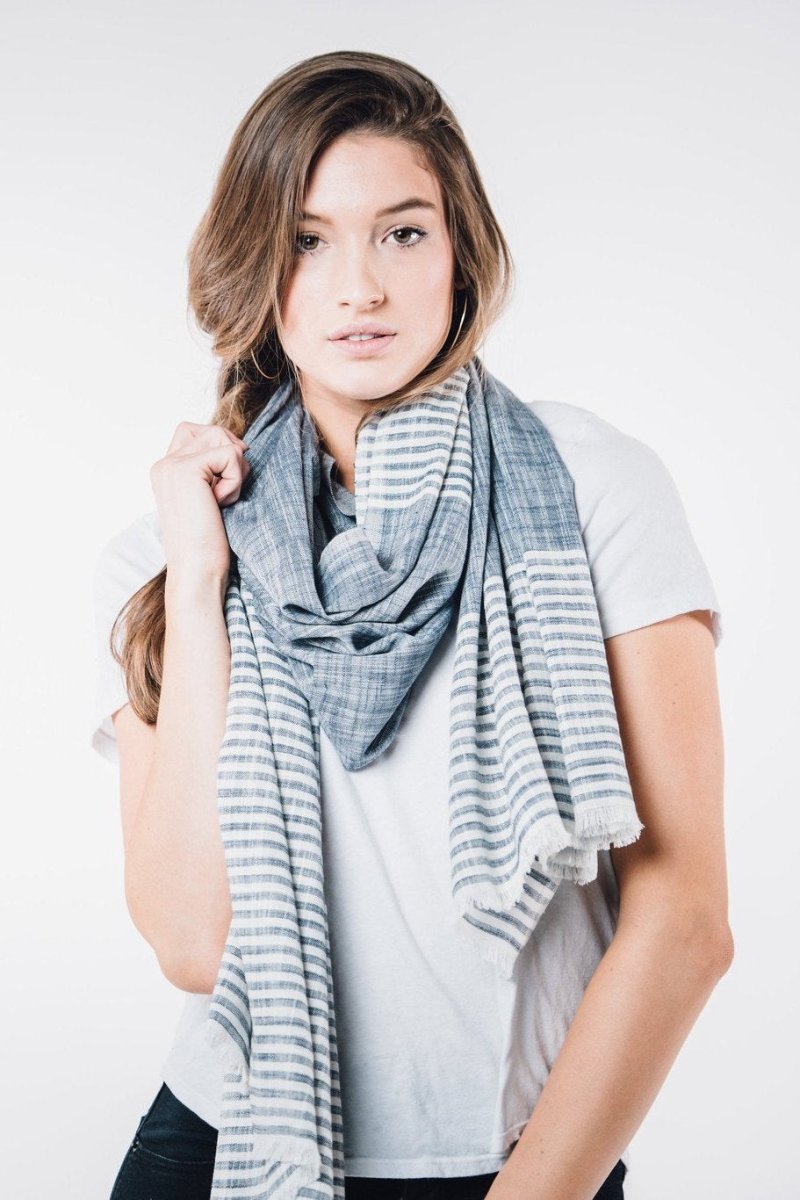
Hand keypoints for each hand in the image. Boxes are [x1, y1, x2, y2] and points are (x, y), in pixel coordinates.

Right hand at [150, 421, 250, 584]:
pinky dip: (236, 481)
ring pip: (224, 440)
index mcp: (165, 470)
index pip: (195, 431)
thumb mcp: (209, 497)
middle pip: (213, 432)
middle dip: (232, 460)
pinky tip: (221, 504)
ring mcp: (172, 465)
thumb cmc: (208, 543)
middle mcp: (164, 463)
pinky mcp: (186, 469)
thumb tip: (241, 445)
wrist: (197, 571)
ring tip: (220, 501)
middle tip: (224, 495)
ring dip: (235, 472)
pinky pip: (231, 455)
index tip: (223, 482)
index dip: (220, 448)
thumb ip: (212, 469)